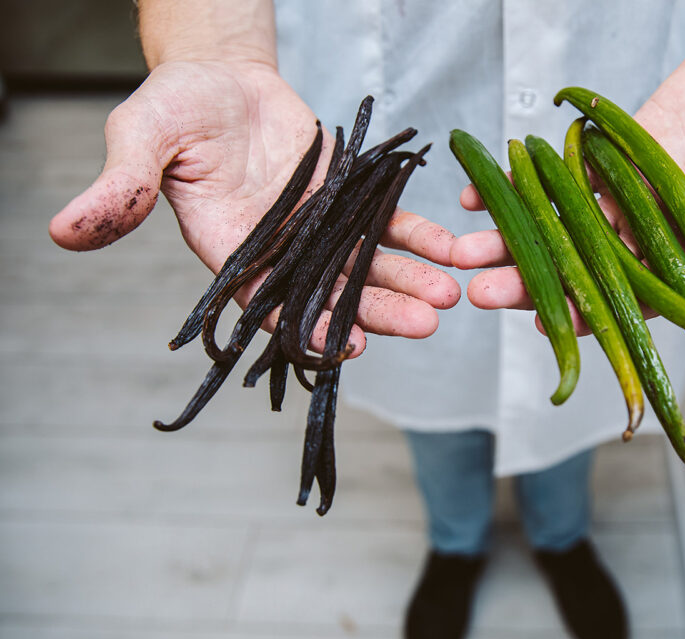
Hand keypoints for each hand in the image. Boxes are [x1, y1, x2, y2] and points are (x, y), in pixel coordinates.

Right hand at [48, 60, 459, 355]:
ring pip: (368, 265)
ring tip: (448, 296)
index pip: (273, 302)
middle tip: (425, 324)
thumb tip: (64, 230)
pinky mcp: (347, 199)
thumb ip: (123, 186)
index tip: (348, 343)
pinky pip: (388, 223)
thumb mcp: (144, 137)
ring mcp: (319, 228)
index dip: (310, 325)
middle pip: (334, 291)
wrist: (223, 78)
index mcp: (233, 251)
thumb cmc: (178, 106)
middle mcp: (282, 251)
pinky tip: (450, 250)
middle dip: (380, 309)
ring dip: (409, 282)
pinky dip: (419, 237)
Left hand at [452, 3, 684, 313]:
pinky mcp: (605, 164)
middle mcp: (664, 227)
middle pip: (597, 269)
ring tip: (459, 260)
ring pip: (564, 234)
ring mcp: (629, 197)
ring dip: (514, 247)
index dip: (618, 308)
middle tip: (482, 296)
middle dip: (540, 284)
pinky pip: (555, 187)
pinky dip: (517, 194)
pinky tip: (472, 202)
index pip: (665, 285)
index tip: (568, 324)